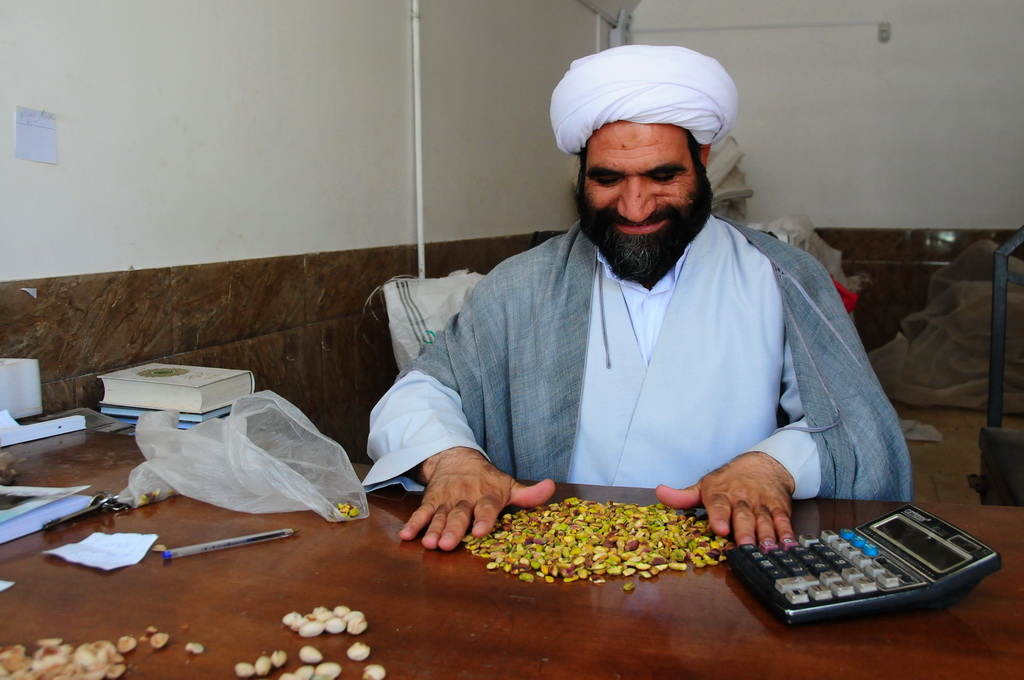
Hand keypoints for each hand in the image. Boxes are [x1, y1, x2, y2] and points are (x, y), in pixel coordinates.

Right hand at [399, 447, 554, 550]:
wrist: (456, 458)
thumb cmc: (487, 480)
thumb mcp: (508, 485)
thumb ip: (528, 494)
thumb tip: (552, 487)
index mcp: (486, 496)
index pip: (486, 508)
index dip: (483, 519)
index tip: (480, 531)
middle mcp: (465, 498)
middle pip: (459, 515)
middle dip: (453, 530)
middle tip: (447, 544)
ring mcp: (446, 500)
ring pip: (439, 517)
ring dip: (432, 530)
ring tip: (428, 543)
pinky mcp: (431, 501)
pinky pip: (421, 513)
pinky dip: (414, 524)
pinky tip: (407, 536)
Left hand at [654, 451, 795, 545]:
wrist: (763, 465)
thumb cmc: (729, 481)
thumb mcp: (704, 486)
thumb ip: (682, 496)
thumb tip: (659, 493)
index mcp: (721, 494)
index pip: (718, 505)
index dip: (719, 517)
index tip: (720, 528)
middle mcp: (742, 499)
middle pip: (743, 517)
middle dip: (744, 532)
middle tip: (744, 546)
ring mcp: (762, 504)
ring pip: (764, 521)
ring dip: (766, 536)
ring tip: (766, 550)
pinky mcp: (779, 508)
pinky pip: (783, 521)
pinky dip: (786, 533)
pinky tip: (786, 544)